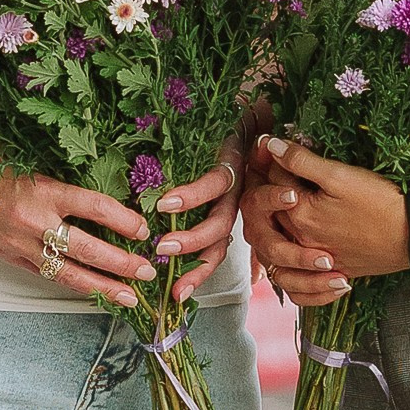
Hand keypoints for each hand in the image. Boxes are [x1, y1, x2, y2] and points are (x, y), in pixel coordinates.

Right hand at [0, 142, 152, 306]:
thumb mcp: (31, 167)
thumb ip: (63, 188)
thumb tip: (106, 206)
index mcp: (43, 190)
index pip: (95, 207)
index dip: (124, 221)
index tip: (143, 229)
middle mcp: (34, 221)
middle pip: (89, 249)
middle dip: (123, 263)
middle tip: (148, 271)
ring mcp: (21, 245)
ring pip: (70, 273)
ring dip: (104, 286)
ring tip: (130, 296)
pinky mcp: (10, 259)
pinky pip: (48, 276)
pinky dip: (74, 285)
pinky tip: (94, 291)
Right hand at [149, 151, 244, 306]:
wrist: (245, 111)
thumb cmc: (214, 149)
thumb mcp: (201, 186)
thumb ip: (188, 214)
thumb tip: (177, 246)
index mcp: (223, 215)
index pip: (212, 255)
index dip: (196, 277)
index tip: (176, 298)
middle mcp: (232, 207)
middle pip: (217, 247)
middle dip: (194, 269)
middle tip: (172, 286)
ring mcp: (234, 188)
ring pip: (217, 222)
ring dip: (191, 238)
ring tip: (163, 246)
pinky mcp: (231, 161)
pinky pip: (212, 184)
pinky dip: (190, 197)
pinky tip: (167, 204)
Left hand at [243, 134, 409, 307]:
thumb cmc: (379, 204)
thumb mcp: (339, 176)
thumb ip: (301, 161)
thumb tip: (270, 145)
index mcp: (299, 216)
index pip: (273, 182)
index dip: (275, 159)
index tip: (282, 146)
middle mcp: (302, 242)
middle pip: (271, 213)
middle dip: (271, 190)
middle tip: (281, 171)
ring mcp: (317, 259)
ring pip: (280, 246)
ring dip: (276, 225)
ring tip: (285, 206)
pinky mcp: (334, 269)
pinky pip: (301, 281)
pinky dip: (296, 267)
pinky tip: (302, 250)